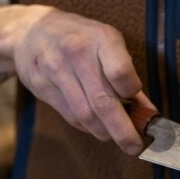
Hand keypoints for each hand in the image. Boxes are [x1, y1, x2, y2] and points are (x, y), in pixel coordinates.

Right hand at [11, 5, 153, 154]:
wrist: (31, 31)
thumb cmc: (81, 38)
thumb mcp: (109, 44)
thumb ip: (128, 76)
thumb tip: (148, 113)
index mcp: (101, 38)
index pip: (121, 73)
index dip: (132, 94)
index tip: (141, 106)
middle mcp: (77, 52)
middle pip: (103, 101)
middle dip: (122, 130)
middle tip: (134, 146)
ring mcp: (56, 69)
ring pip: (85, 114)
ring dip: (104, 132)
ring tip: (116, 137)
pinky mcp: (41, 86)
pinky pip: (69, 116)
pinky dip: (87, 127)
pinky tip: (96, 126)